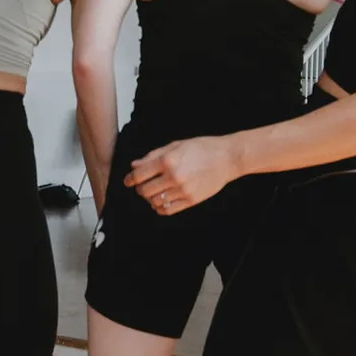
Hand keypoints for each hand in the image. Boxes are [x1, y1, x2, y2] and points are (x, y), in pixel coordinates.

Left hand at [126, 136, 240, 214]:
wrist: (227, 158)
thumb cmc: (202, 148)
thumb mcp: (176, 145)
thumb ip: (153, 156)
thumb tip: (135, 165)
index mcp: (168, 160)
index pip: (139, 175)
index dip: (130, 179)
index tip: (128, 181)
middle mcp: (173, 176)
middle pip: (144, 190)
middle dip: (140, 189)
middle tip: (142, 186)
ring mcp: (183, 190)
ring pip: (155, 201)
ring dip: (150, 199)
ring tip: (154, 193)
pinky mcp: (191, 200)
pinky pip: (168, 210)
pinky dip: (160, 208)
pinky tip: (161, 202)